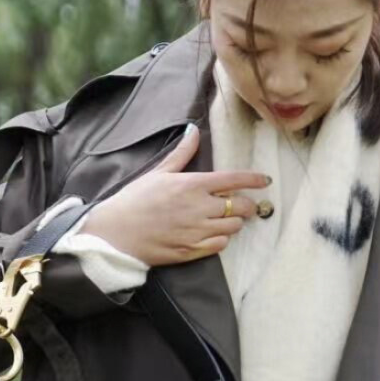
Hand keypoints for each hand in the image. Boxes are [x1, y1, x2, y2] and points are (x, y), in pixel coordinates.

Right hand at [85, 125, 271, 264]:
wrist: (115, 234)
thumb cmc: (134, 200)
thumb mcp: (158, 172)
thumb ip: (181, 153)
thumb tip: (193, 130)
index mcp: (192, 185)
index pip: (233, 179)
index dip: (254, 179)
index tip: (265, 180)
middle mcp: (199, 208)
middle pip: (240, 205)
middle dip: (248, 204)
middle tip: (245, 204)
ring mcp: (196, 231)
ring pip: (233, 227)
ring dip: (235, 222)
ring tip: (226, 219)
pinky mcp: (191, 250)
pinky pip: (220, 245)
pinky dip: (222, 239)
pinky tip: (214, 234)